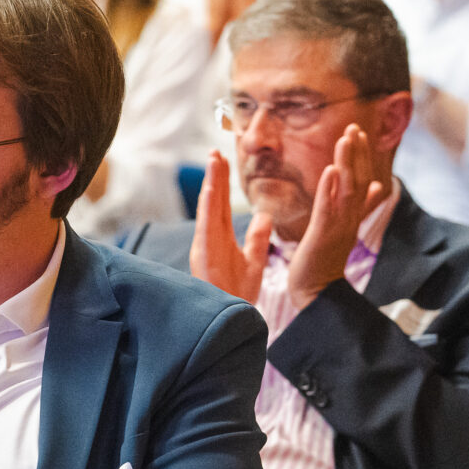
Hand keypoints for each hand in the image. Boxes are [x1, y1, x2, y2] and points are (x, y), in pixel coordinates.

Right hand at [188, 150, 272, 301]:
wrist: (232, 317)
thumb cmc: (238, 293)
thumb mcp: (254, 260)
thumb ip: (258, 236)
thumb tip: (265, 214)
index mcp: (221, 237)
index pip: (223, 203)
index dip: (223, 181)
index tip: (223, 159)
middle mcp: (211, 237)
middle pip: (215, 200)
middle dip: (215, 175)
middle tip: (215, 151)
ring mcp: (206, 244)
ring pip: (209, 207)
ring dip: (211, 183)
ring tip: (213, 160)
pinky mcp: (204, 253)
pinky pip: (206, 226)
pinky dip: (208, 207)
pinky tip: (211, 189)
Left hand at [287, 123, 383, 309]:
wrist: (318, 292)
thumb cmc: (326, 260)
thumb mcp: (345, 227)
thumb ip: (362, 206)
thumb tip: (378, 187)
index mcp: (353, 215)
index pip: (362, 181)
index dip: (362, 157)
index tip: (359, 133)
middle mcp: (350, 218)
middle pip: (358, 180)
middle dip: (357, 153)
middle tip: (354, 127)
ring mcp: (339, 226)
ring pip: (348, 190)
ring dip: (347, 163)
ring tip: (346, 139)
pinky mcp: (324, 236)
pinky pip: (328, 209)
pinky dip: (330, 189)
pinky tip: (330, 170)